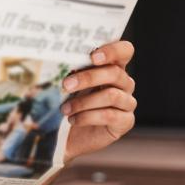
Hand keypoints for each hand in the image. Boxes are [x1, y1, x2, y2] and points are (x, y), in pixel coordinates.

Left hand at [61, 41, 135, 162]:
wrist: (69, 134)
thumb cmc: (70, 102)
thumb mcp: (70, 85)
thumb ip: (72, 71)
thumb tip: (58, 60)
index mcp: (113, 67)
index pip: (124, 51)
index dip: (112, 50)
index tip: (92, 56)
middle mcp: (124, 83)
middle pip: (115, 73)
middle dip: (88, 78)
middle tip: (66, 84)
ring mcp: (127, 102)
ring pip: (111, 95)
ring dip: (83, 102)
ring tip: (65, 109)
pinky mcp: (125, 121)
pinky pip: (110, 115)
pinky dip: (88, 117)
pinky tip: (73, 120)